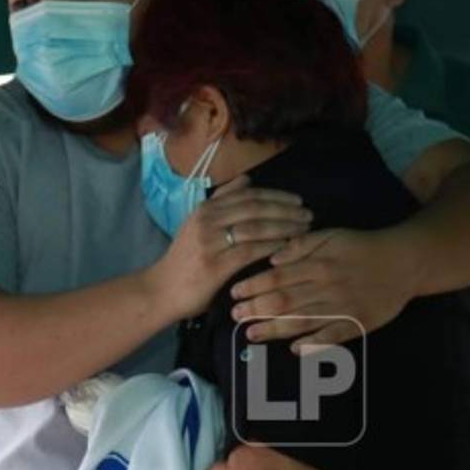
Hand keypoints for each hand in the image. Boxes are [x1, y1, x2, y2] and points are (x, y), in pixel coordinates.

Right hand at [146, 176, 311, 320]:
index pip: (248, 194)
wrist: (161, 290)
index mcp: (206, 208)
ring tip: (304, 229)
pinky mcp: (216, 264)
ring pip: (256, 226)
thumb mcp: (198, 223)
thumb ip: (222, 201)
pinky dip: (273, 246)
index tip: (297, 201)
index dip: (276, 196)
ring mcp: (211, 241)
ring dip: (284, 226)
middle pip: (256, 207)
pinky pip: (252, 250)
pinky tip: (288, 247)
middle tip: (308, 214)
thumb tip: (247, 179)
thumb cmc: (184, 259)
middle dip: (286, 210)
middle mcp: (208, 219)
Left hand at [227, 226, 424, 351]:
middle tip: (234, 317)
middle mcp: (326, 287)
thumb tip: (273, 257)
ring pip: (302, 321)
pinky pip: (332, 337)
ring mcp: (342, 308)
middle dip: (255, 310)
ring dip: (274, 330)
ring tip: (251, 334)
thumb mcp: (331, 235)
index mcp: (318, 264)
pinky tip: (294, 349)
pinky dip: (313, 344)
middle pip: (284, 301)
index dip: (253, 286)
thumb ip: (301, 245)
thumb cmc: (362, 247)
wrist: (404, 262)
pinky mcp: (357, 324)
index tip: (234, 293)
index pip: (277, 277)